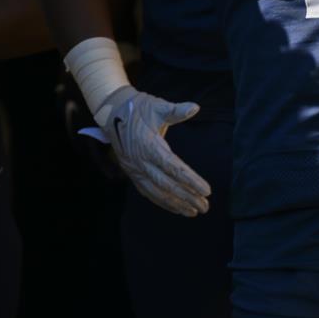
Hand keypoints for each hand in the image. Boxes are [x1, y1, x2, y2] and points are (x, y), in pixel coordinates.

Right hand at [95, 85, 210, 216]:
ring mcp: (134, 170)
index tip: (207, 190)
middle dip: (187, 197)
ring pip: (156, 192)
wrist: (112, 112)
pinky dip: (163, 202)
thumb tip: (195, 108)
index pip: (173, 168)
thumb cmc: (138, 108)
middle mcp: (140, 161)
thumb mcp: (157, 106)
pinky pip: (148, 192)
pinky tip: (177, 208)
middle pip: (166, 184)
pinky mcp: (132, 173)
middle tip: (205, 206)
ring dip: (176, 204)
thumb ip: (176, 110)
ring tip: (194, 211)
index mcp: (148, 145)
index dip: (190, 180)